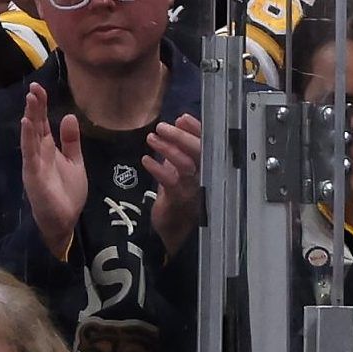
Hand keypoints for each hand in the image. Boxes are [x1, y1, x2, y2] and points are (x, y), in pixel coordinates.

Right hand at [20, 83, 86, 257]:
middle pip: (35, 126)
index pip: (43, 124)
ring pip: (31, 137)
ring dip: (30, 118)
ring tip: (30, 100)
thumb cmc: (67, 194)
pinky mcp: (33, 176)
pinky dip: (27, 139)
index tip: (40, 89)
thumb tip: (70, 116)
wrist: (65, 220)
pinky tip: (26, 124)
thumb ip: (71, 141)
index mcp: (48, 150)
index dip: (41, 107)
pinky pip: (30, 154)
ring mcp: (34, 164)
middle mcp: (38, 154)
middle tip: (33, 88)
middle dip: (34, 107)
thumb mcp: (75, 162)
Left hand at [144, 114, 202, 256]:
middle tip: (163, 126)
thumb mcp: (179, 173)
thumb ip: (178, 154)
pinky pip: (170, 181)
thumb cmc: (178, 201)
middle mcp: (204, 176)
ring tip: (152, 137)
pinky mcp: (178, 199)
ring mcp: (192, 188)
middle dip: (181, 136)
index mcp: (206, 167)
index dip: (195, 129)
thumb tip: (174, 131)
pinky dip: (158, 169)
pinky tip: (146, 160)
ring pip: (185, 164)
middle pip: (199, 150)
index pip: (205, 143)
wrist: (174, 233)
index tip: (182, 118)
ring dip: (168, 148)